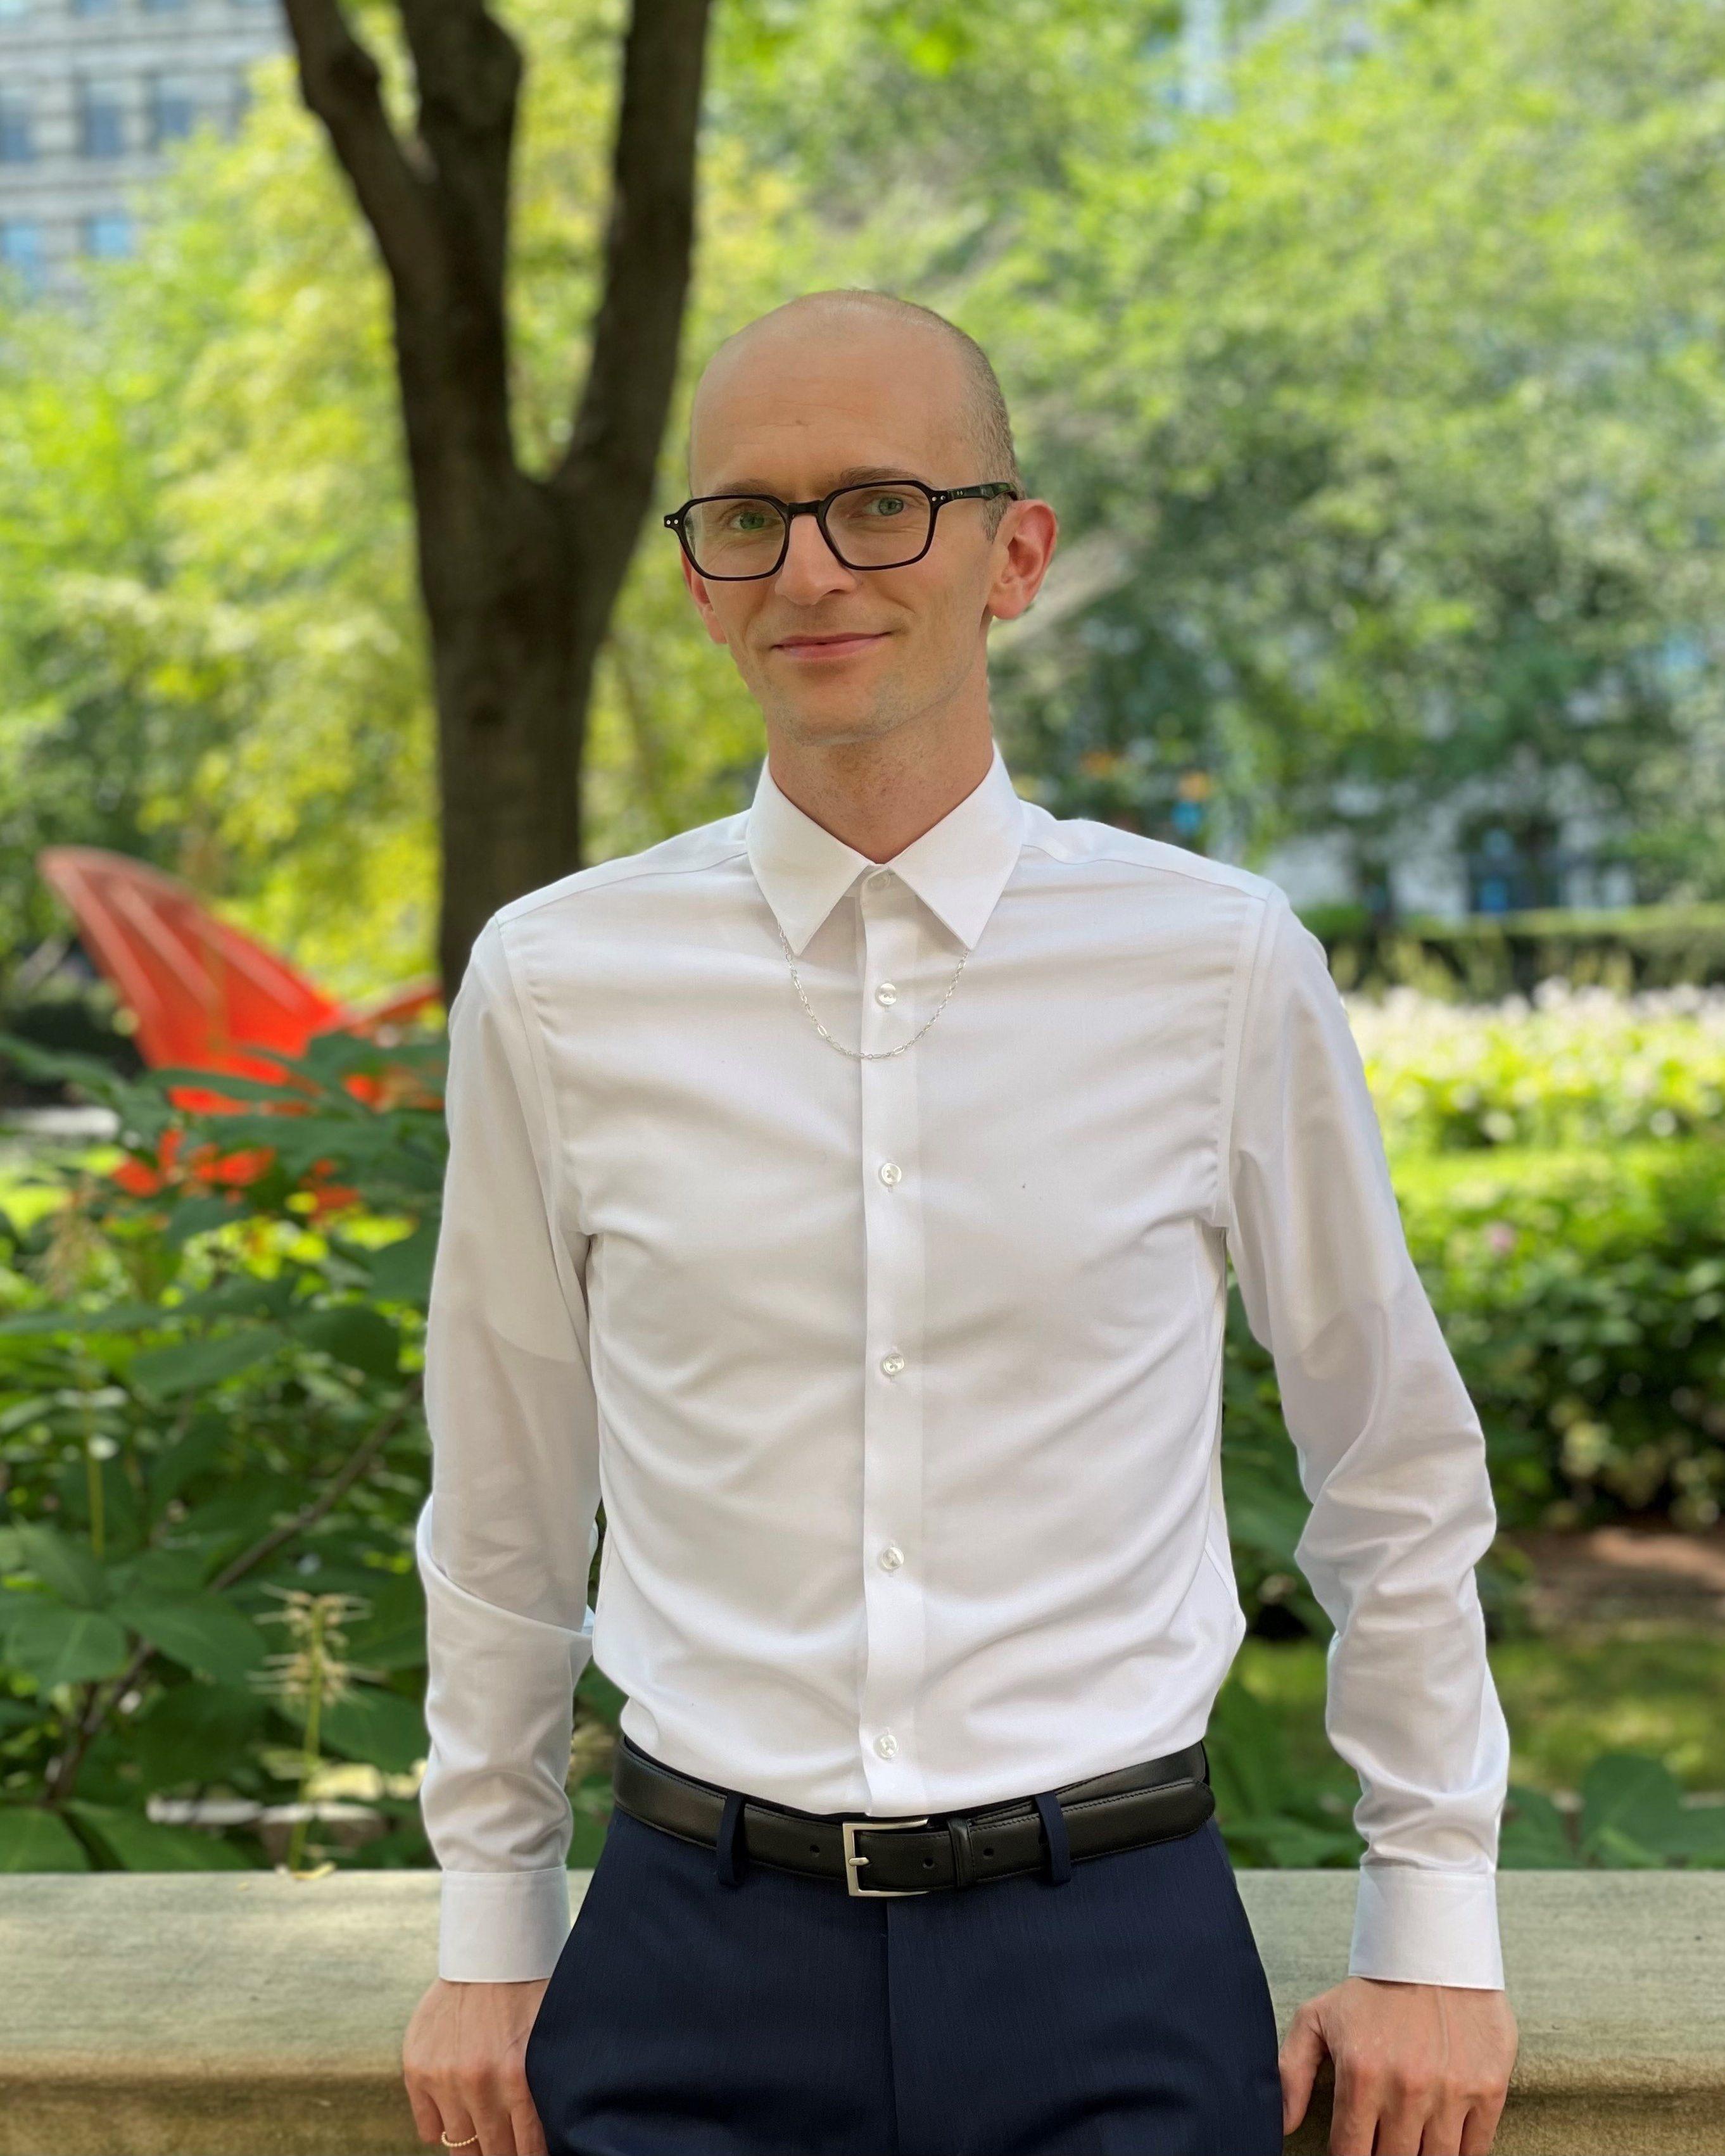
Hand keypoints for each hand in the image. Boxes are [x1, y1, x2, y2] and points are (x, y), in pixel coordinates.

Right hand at [403, 1975, 550, 2155]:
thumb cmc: (529, 1991)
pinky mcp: (416, 2069)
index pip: (527, 2148)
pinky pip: (427, 2128)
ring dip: (474, 2146)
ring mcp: (443, 2077)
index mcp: (517, 2076)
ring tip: (486, 2141)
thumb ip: (549, 2082)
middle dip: (505, 2154)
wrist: (488, 1951)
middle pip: (493, 2151)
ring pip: (459, 2144)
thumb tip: (562, 2126)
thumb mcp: (549, 2034)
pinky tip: (456, 2123)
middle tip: (510, 2150)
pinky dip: (440, 2130)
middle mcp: (478, 2082)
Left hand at [1279, 1975, 1517, 2154]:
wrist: (1434, 1946)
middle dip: (1385, 2154)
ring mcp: (1451, 2092)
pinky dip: (1460, 2151)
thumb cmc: (1371, 1988)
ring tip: (1411, 2134)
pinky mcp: (1489, 2089)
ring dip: (1421, 2154)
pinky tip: (1443, 2132)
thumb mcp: (1317, 2018)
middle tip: (1383, 2136)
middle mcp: (1405, 2089)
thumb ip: (1291, 2072)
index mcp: (1360, 2076)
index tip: (1355, 2147)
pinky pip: (1475, 2150)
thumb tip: (1283, 2126)